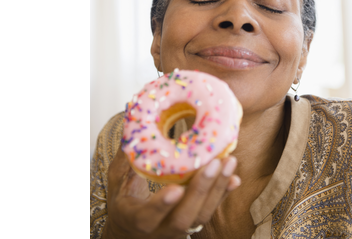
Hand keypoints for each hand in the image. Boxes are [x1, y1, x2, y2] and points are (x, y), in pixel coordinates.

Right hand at [105, 148, 240, 238]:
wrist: (132, 229)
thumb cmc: (123, 201)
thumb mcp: (117, 182)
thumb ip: (124, 160)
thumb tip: (130, 123)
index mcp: (135, 219)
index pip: (147, 217)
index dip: (162, 205)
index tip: (175, 189)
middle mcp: (159, 229)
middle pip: (183, 218)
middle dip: (201, 190)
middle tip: (215, 163)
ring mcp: (178, 229)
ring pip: (201, 215)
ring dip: (217, 189)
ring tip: (229, 162)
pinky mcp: (193, 223)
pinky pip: (210, 210)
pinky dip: (223, 193)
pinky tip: (234, 178)